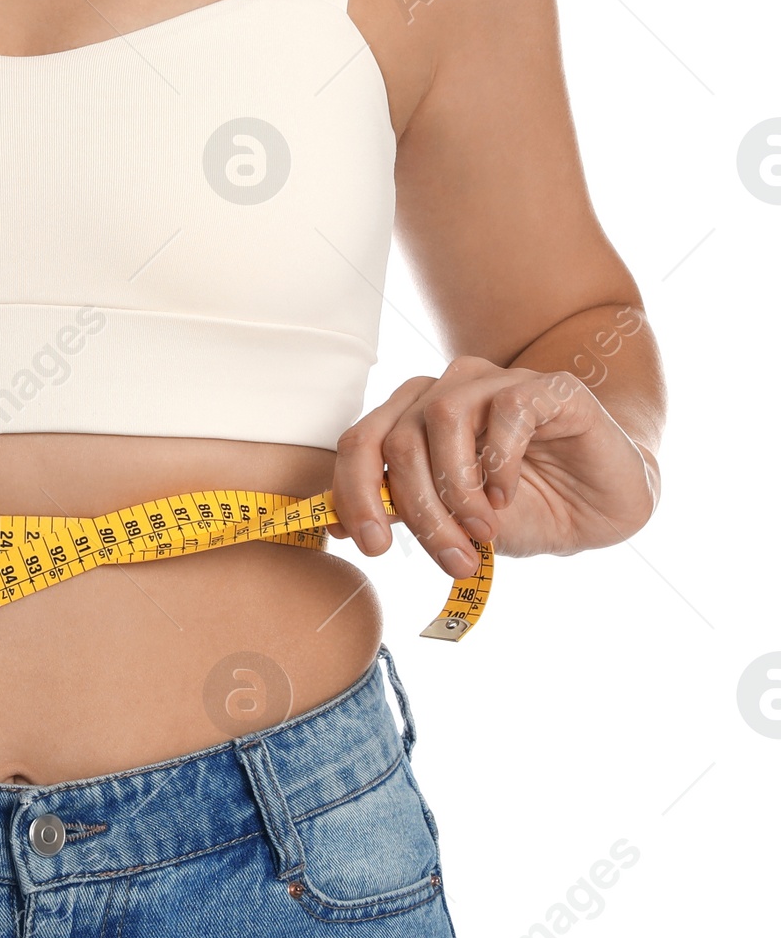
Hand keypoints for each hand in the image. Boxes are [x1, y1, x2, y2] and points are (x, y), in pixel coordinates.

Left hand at [329, 354, 659, 575]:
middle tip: (450, 555)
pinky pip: (507, 409)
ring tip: (482, 531)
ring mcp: (496, 382)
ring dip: (456, 488)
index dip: (354, 492)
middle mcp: (448, 391)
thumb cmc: (525, 512)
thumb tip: (335, 520)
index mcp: (412, 419)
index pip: (360, 442)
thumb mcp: (452, 524)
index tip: (372, 546)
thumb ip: (399, 511)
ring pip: (442, 416)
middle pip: (398, 436)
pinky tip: (509, 497)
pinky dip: (499, 462)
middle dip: (417, 508)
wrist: (602, 510)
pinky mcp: (547, 386)